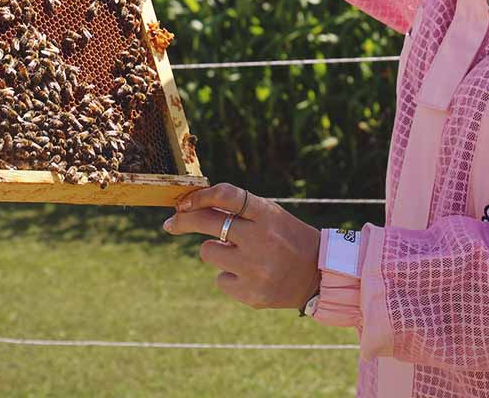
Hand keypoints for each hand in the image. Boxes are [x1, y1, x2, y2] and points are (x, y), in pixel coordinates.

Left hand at [163, 183, 321, 311]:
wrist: (317, 275)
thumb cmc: (286, 237)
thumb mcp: (270, 215)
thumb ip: (239, 210)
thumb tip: (193, 206)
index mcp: (267, 214)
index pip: (226, 195)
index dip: (200, 196)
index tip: (184, 202)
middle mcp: (260, 239)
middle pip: (208, 223)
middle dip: (184, 221)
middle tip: (171, 223)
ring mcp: (255, 268)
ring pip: (208, 252)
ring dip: (216, 250)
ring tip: (241, 254)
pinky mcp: (250, 294)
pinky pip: (220, 278)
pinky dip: (230, 275)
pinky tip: (251, 275)